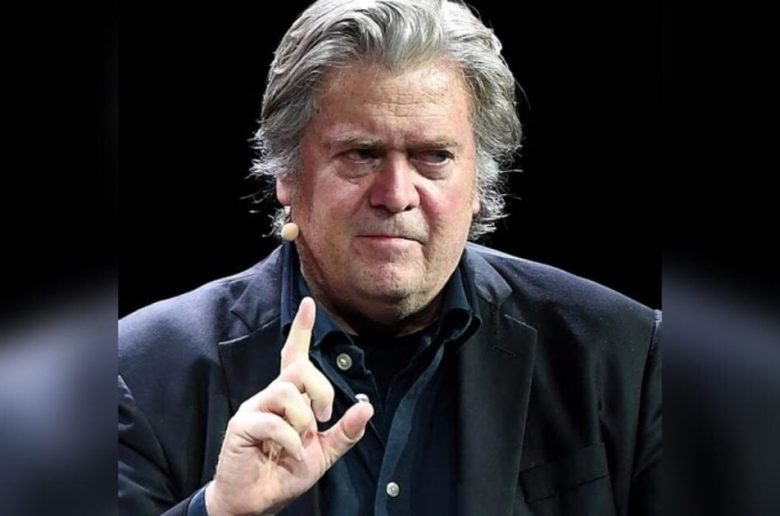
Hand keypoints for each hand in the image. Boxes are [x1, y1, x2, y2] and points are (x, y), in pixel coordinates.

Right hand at [205, 297, 373, 514]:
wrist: (258, 501)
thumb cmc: (286, 472)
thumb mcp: (325, 453)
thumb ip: (346, 432)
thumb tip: (367, 407)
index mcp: (290, 398)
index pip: (294, 356)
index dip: (301, 330)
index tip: (309, 305)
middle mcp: (270, 397)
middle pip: (298, 369)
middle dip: (321, 388)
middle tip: (325, 417)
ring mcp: (254, 409)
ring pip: (286, 391)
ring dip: (303, 420)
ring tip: (302, 442)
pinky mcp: (241, 426)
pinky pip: (272, 421)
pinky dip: (291, 441)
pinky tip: (292, 455)